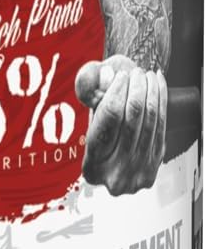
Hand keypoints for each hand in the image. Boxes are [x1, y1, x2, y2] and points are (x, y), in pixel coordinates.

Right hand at [75, 55, 167, 195]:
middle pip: (131, 121)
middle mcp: (116, 177)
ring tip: (147, 75)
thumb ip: (90, 89)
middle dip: (135, 91)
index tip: (121, 74)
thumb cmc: (98, 127)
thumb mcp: (87, 109)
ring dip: (150, 94)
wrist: (116, 149)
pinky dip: (161, 102)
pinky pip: (161, 127)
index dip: (116, 93)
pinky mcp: (157, 164)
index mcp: (92, 167)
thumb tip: (106, 76)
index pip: (108, 120)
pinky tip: (158, 84)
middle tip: (136, 72)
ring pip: (149, 123)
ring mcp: (139, 173)